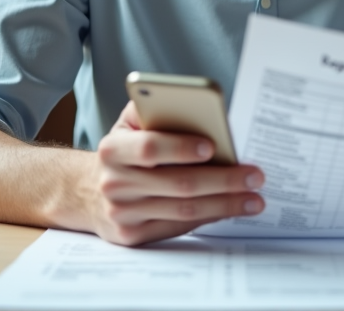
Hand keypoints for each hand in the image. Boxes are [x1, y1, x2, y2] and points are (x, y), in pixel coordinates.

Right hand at [86, 101, 264, 245]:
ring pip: (184, 209)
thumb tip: (198, 107)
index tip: (213, 145)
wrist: (89, 192)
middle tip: (255, 175)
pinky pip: (179, 227)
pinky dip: (210, 217)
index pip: (149, 147)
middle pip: (178, 183)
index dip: (181, 147)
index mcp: (113, 149)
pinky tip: (231, 209)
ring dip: (225, 204)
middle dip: (223, 180)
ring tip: (254, 197)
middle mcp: (115, 183)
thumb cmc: (125, 151)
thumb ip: (154, 109)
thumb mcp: (129, 125)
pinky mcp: (133, 236)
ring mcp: (123, 213)